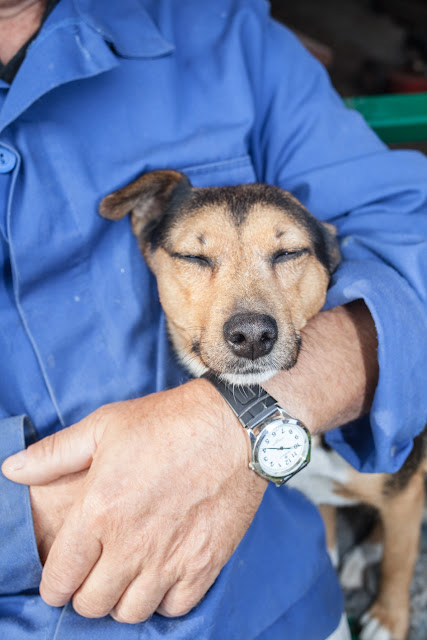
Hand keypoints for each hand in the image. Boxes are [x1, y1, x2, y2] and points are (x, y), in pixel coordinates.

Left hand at [2, 380, 266, 621]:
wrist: (233, 427)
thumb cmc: (167, 423)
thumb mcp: (104, 426)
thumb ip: (54, 454)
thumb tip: (11, 469)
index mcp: (99, 512)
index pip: (60, 578)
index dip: (55, 583)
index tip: (63, 576)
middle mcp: (131, 544)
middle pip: (92, 604)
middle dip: (85, 593)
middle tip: (96, 571)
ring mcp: (171, 558)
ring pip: (130, 613)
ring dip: (123, 599)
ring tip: (128, 574)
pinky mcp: (205, 563)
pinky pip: (174, 608)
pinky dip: (164, 599)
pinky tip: (163, 573)